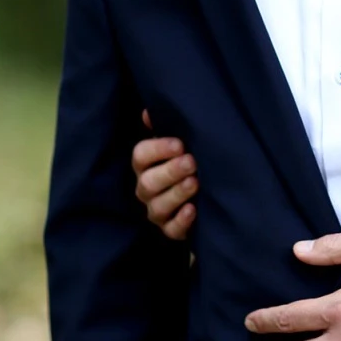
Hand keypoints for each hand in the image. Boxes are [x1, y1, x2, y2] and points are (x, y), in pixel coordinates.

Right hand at [133, 110, 196, 239]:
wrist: (200, 195)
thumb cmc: (183, 162)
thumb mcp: (176, 144)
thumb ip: (164, 128)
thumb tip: (148, 112)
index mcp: (144, 165)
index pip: (140, 156)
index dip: (158, 149)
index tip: (180, 144)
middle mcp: (146, 188)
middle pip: (149, 182)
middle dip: (170, 171)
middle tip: (191, 161)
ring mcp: (156, 211)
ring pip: (159, 206)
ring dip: (177, 194)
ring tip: (195, 182)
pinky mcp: (170, 229)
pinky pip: (171, 229)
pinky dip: (181, 221)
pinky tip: (193, 209)